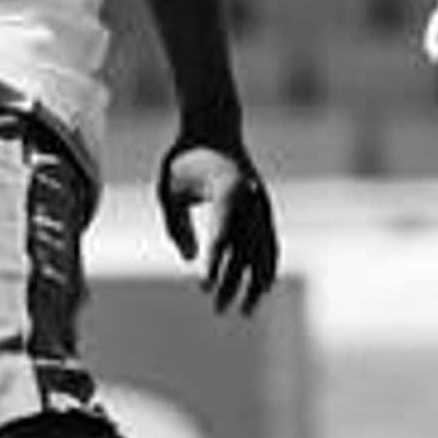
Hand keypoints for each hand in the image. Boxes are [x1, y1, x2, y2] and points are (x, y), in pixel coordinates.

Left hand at [155, 138, 277, 314]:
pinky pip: (268, 244)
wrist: (214, 128)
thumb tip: (191, 260)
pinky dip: (265, 266)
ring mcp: (262, 205)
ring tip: (244, 310)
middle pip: (246, 251)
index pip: (222, 238)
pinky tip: (259, 288)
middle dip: (233, 283)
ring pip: (263, 252)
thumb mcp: (169, 190)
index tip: (203, 288)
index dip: (214, 265)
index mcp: (228, 193)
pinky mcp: (264, 209)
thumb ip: (177, 226)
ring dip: (254, 283)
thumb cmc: (185, 159)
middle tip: (219, 310)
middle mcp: (252, 201)